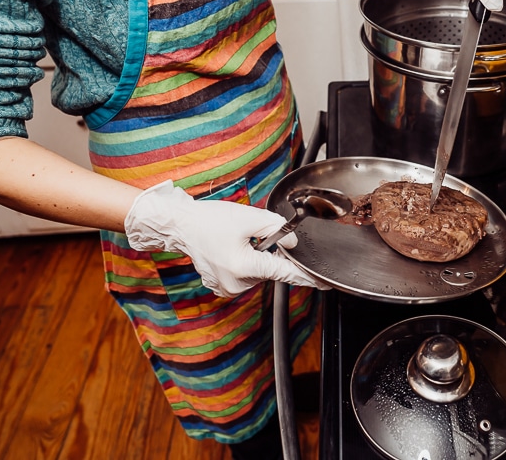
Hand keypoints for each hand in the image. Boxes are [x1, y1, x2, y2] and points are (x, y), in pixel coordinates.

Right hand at [124, 180, 327, 296]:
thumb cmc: (211, 220)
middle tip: (256, 236)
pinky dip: (246, 263)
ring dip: (257, 258)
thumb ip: (277, 229)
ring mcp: (227, 288)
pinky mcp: (222, 286)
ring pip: (258, 273)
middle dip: (272, 254)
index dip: (307, 277)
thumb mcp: (250, 218)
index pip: (285, 274)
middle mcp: (236, 283)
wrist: (181, 225)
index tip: (325, 283)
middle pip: (271, 271)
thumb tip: (292, 244)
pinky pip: (245, 276)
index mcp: (244, 267)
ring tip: (239, 240)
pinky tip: (233, 249)